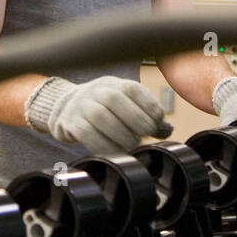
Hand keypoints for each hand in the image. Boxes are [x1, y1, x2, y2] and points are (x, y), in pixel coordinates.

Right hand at [25, 75, 171, 154]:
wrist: (68, 108)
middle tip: (146, 135)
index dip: (148, 105)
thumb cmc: (106, 109)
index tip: (159, 121)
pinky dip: (103, 145)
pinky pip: (86, 133)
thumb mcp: (126, 105)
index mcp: (114, 83)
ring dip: (120, 133)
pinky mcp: (71, 122)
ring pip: (99, 116)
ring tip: (132, 146)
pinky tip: (115, 153)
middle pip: (114, 99)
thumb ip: (147, 116)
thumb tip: (168, 130)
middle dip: (135, 119)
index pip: (132, 88)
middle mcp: (97, 90)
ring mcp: (81, 105)